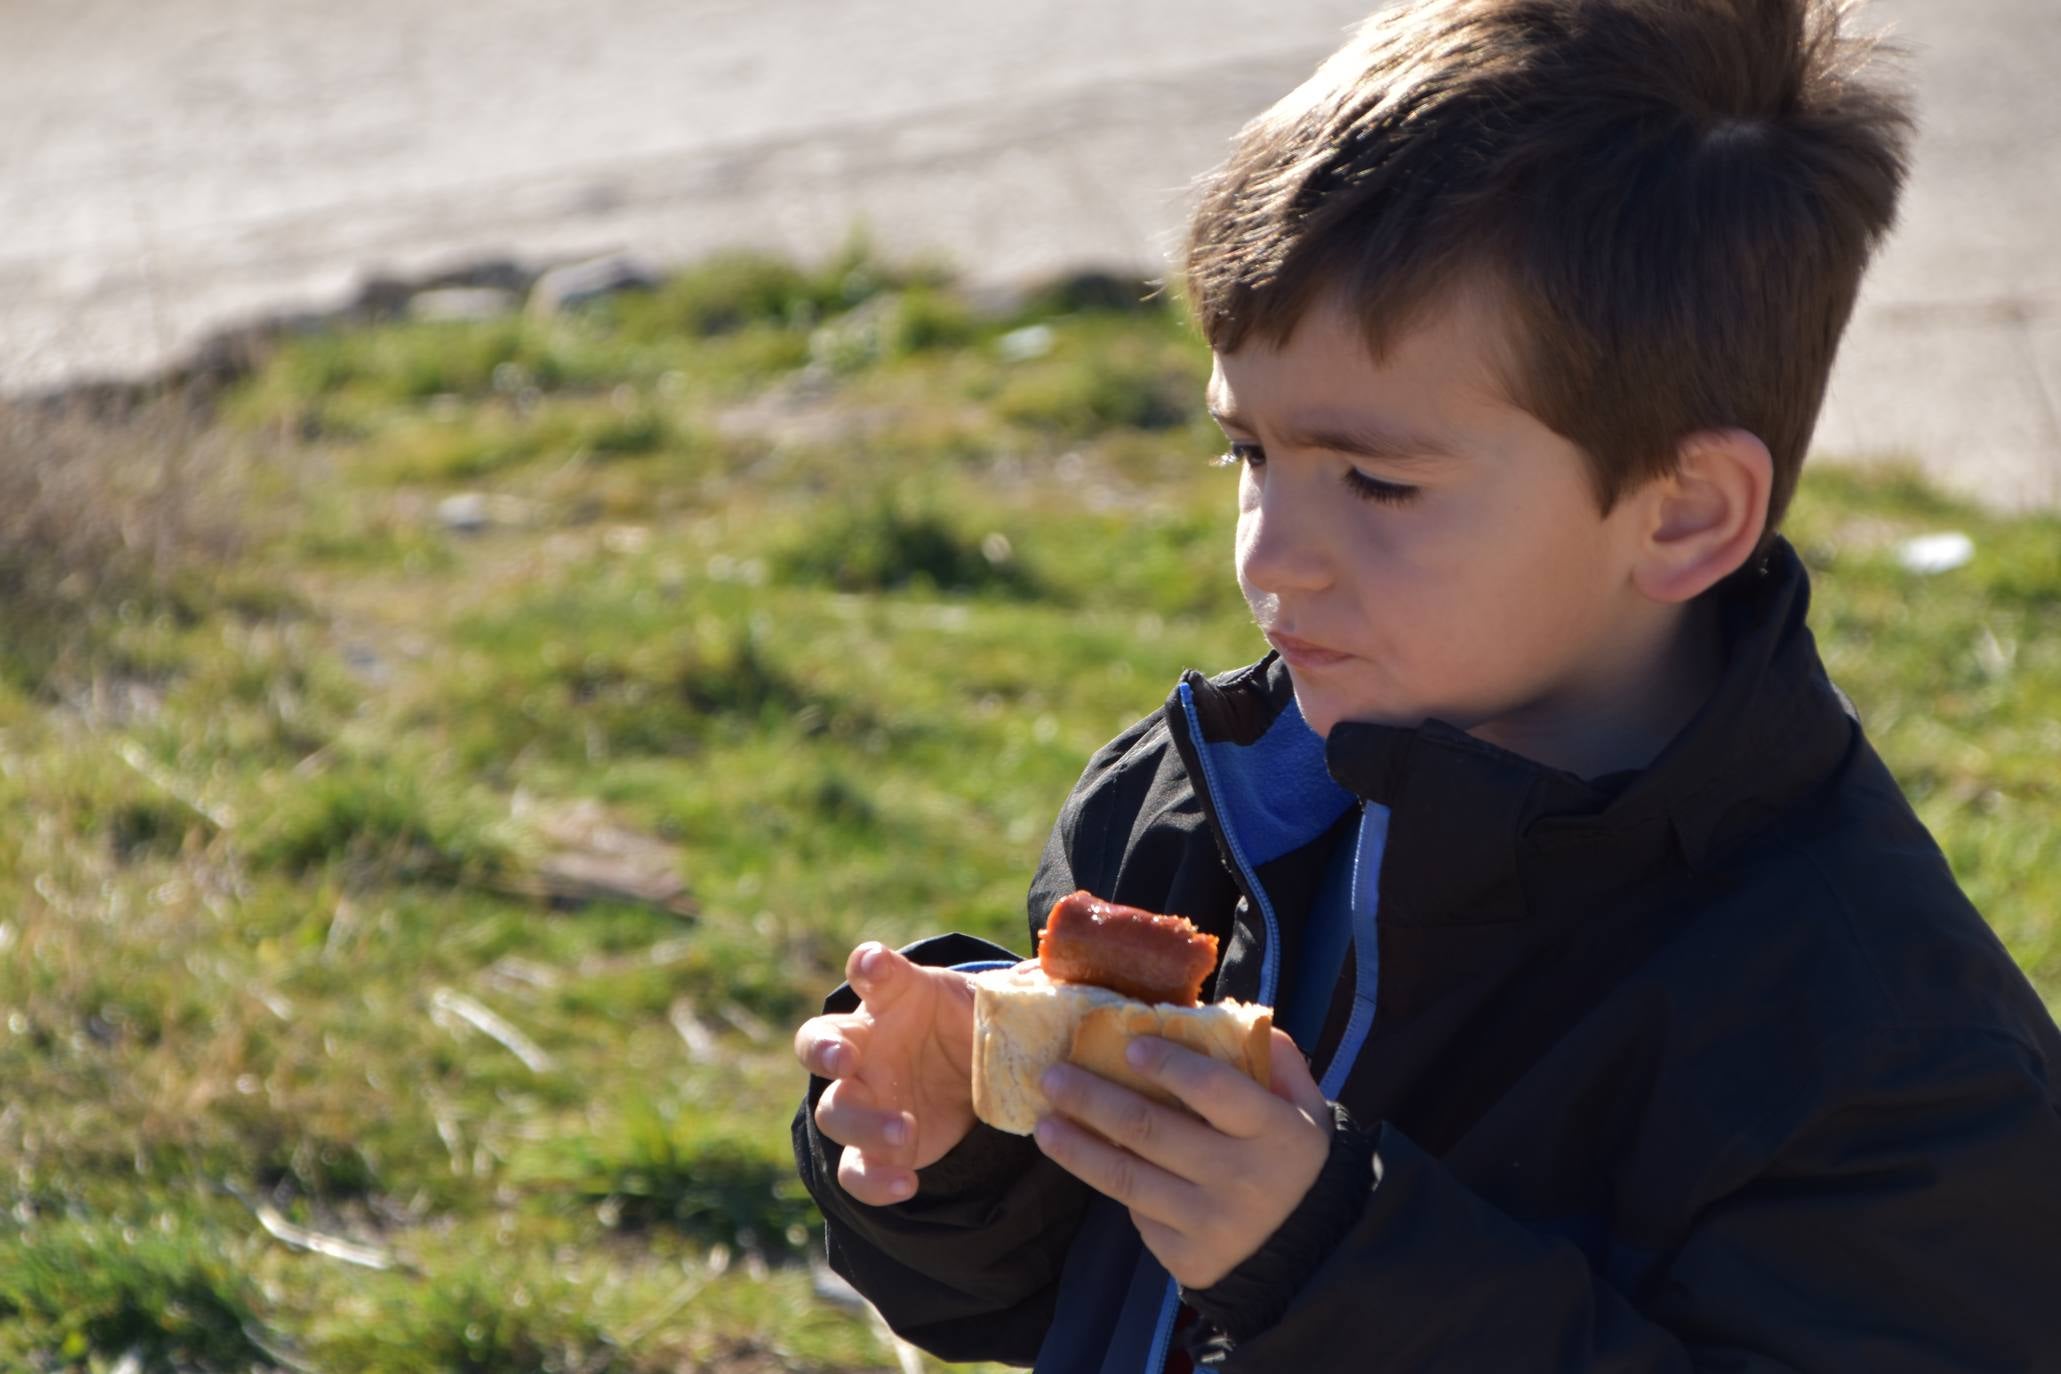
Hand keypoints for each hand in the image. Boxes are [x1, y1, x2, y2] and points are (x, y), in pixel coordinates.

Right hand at [793, 943, 1005, 1205]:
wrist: (971, 1073)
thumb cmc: (971, 1022)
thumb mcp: (991, 1000)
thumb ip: (1016, 988)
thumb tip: (1052, 973)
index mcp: (892, 998)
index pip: (872, 973)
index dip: (869, 966)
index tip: (874, 965)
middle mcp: (864, 1045)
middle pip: (819, 1042)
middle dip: (825, 1049)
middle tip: (845, 1059)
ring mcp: (864, 1098)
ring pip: (834, 1111)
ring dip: (861, 1121)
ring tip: (902, 1132)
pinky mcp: (874, 1148)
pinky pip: (856, 1169)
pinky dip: (873, 1180)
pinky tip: (906, 1185)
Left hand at [1032, 1027, 1330, 1288]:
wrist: (1309, 1250)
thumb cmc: (1294, 1160)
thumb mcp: (1304, 1105)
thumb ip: (1272, 1058)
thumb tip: (1218, 1016)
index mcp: (1276, 1132)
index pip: (1213, 1089)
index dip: (1167, 1065)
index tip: (1127, 1043)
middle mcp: (1242, 1179)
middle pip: (1150, 1130)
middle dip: (1092, 1098)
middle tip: (1053, 1075)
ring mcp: (1211, 1223)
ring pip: (1126, 1178)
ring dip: (1076, 1147)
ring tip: (1043, 1123)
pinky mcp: (1188, 1259)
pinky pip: (1139, 1215)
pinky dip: (1113, 1185)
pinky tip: (1088, 1162)